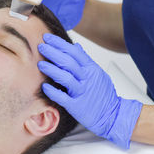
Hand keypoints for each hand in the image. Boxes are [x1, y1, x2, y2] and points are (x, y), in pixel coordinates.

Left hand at [37, 33, 142, 148]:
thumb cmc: (104, 94)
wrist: (113, 115)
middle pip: (68, 62)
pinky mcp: (77, 106)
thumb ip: (85, 60)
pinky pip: (63, 98)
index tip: (48, 38)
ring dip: (51, 69)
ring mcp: (82, 92)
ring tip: (41, 64)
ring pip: (65, 77)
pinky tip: (44, 87)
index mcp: (91, 69)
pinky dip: (53, 92)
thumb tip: (76, 46)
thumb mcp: (97, 73)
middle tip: (41, 47)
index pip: (74, 52)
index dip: (60, 43)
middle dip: (53, 52)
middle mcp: (87, 79)